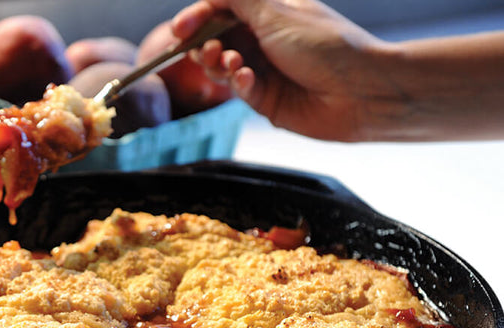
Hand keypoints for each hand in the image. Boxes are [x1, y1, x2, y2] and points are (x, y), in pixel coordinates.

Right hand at [171, 0, 386, 140]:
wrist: (362, 92)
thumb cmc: (328, 47)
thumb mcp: (277, 12)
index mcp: (269, 12)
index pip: (221, 10)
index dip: (198, 16)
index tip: (182, 28)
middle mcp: (265, 40)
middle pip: (215, 40)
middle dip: (205, 45)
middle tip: (209, 51)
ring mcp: (265, 71)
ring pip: (222, 68)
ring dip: (220, 65)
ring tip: (233, 65)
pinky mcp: (266, 100)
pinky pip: (240, 90)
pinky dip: (239, 84)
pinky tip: (248, 80)